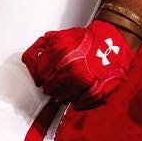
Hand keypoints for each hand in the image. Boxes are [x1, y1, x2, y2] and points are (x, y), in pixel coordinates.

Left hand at [20, 18, 137, 110]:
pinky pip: (78, 104)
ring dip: (61, 94)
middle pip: (49, 89)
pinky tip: (78, 90)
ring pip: (62, 98)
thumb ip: (41, 46)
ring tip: (67, 85)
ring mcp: (84, 84)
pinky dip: (76, 99)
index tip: (42, 77)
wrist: (113, 42)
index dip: (39, 76)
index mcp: (60, 55)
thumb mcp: (60, 36)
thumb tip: (28, 60)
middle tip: (55, 81)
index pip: (39, 75)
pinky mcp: (95, 93)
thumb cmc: (86, 40)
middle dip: (49, 85)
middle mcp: (71, 71)